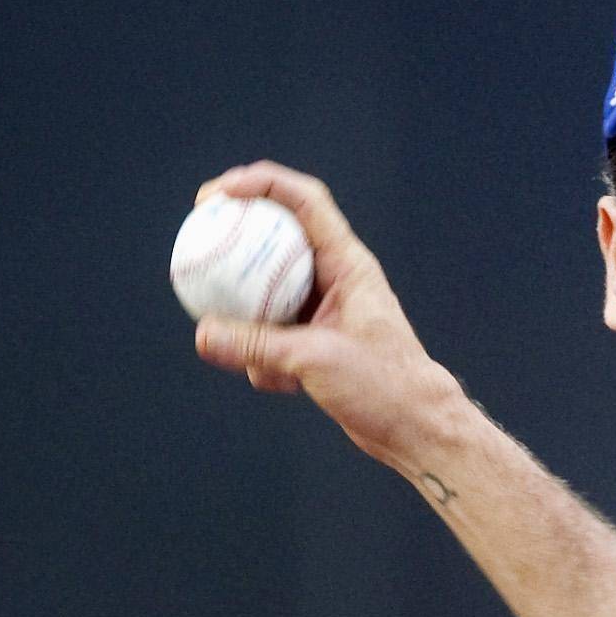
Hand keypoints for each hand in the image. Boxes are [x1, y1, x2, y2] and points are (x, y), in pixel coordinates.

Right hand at [188, 162, 459, 473]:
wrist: (416, 431)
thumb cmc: (385, 387)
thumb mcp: (316, 360)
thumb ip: (258, 345)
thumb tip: (204, 334)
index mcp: (348, 263)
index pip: (304, 201)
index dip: (261, 185)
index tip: (220, 195)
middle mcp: (336, 279)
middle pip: (278, 236)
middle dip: (238, 233)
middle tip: (199, 232)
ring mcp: (325, 310)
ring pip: (271, 289)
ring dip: (246, 308)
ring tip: (222, 324)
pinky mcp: (317, 343)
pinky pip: (276, 335)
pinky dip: (265, 356)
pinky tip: (271, 383)